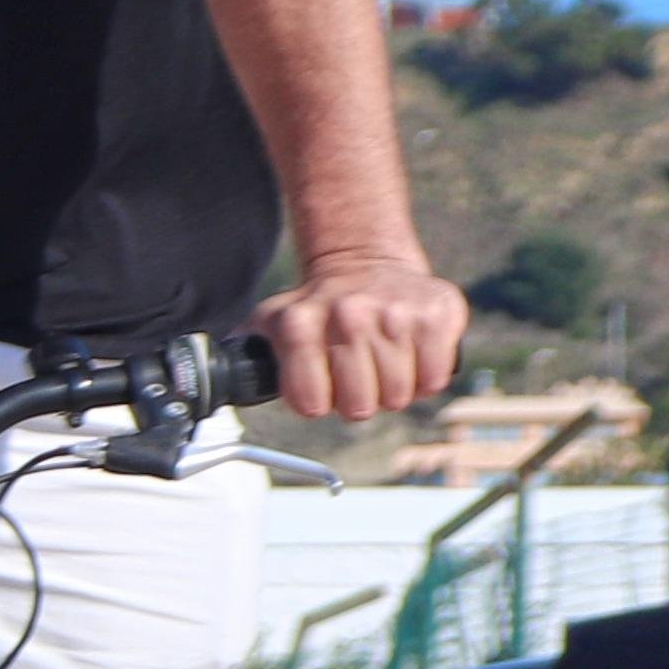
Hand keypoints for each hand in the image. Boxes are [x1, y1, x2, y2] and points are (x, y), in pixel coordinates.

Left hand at [255, 254, 467, 426]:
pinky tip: (409, 356)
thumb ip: (247, 353)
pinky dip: (425, 378)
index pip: (311, 404)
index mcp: (299, 324)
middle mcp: (348, 315)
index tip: (318, 390)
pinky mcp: (437, 313)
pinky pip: (434, 379)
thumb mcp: (272, 322)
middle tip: (355, 376)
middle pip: (359, 406)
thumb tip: (232, 383)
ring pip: (398, 396)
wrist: (365, 261)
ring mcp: (395, 313)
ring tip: (381, 363)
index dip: (316, 404)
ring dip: (391, 390)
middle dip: (357, 401)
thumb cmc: (317, 305)